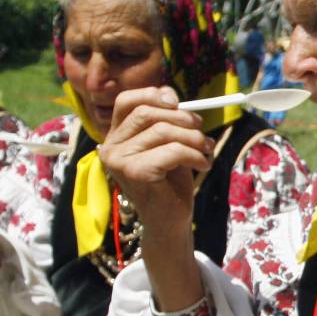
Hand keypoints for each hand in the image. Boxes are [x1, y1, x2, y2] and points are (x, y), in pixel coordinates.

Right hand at [98, 87, 211, 231]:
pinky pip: (173, 151)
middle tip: (202, 129)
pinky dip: (195, 155)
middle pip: (146, 112)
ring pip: (163, 131)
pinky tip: (203, 164)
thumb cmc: (170, 182)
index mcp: (115, 137)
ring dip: (194, 138)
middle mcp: (109, 147)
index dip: (152, 95)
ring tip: (207, 149)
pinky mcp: (134, 172)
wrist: (170, 220)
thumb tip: (172, 95)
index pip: (126, 101)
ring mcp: (118, 160)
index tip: (178, 102)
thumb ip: (165, 120)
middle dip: (182, 117)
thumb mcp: (168, 144)